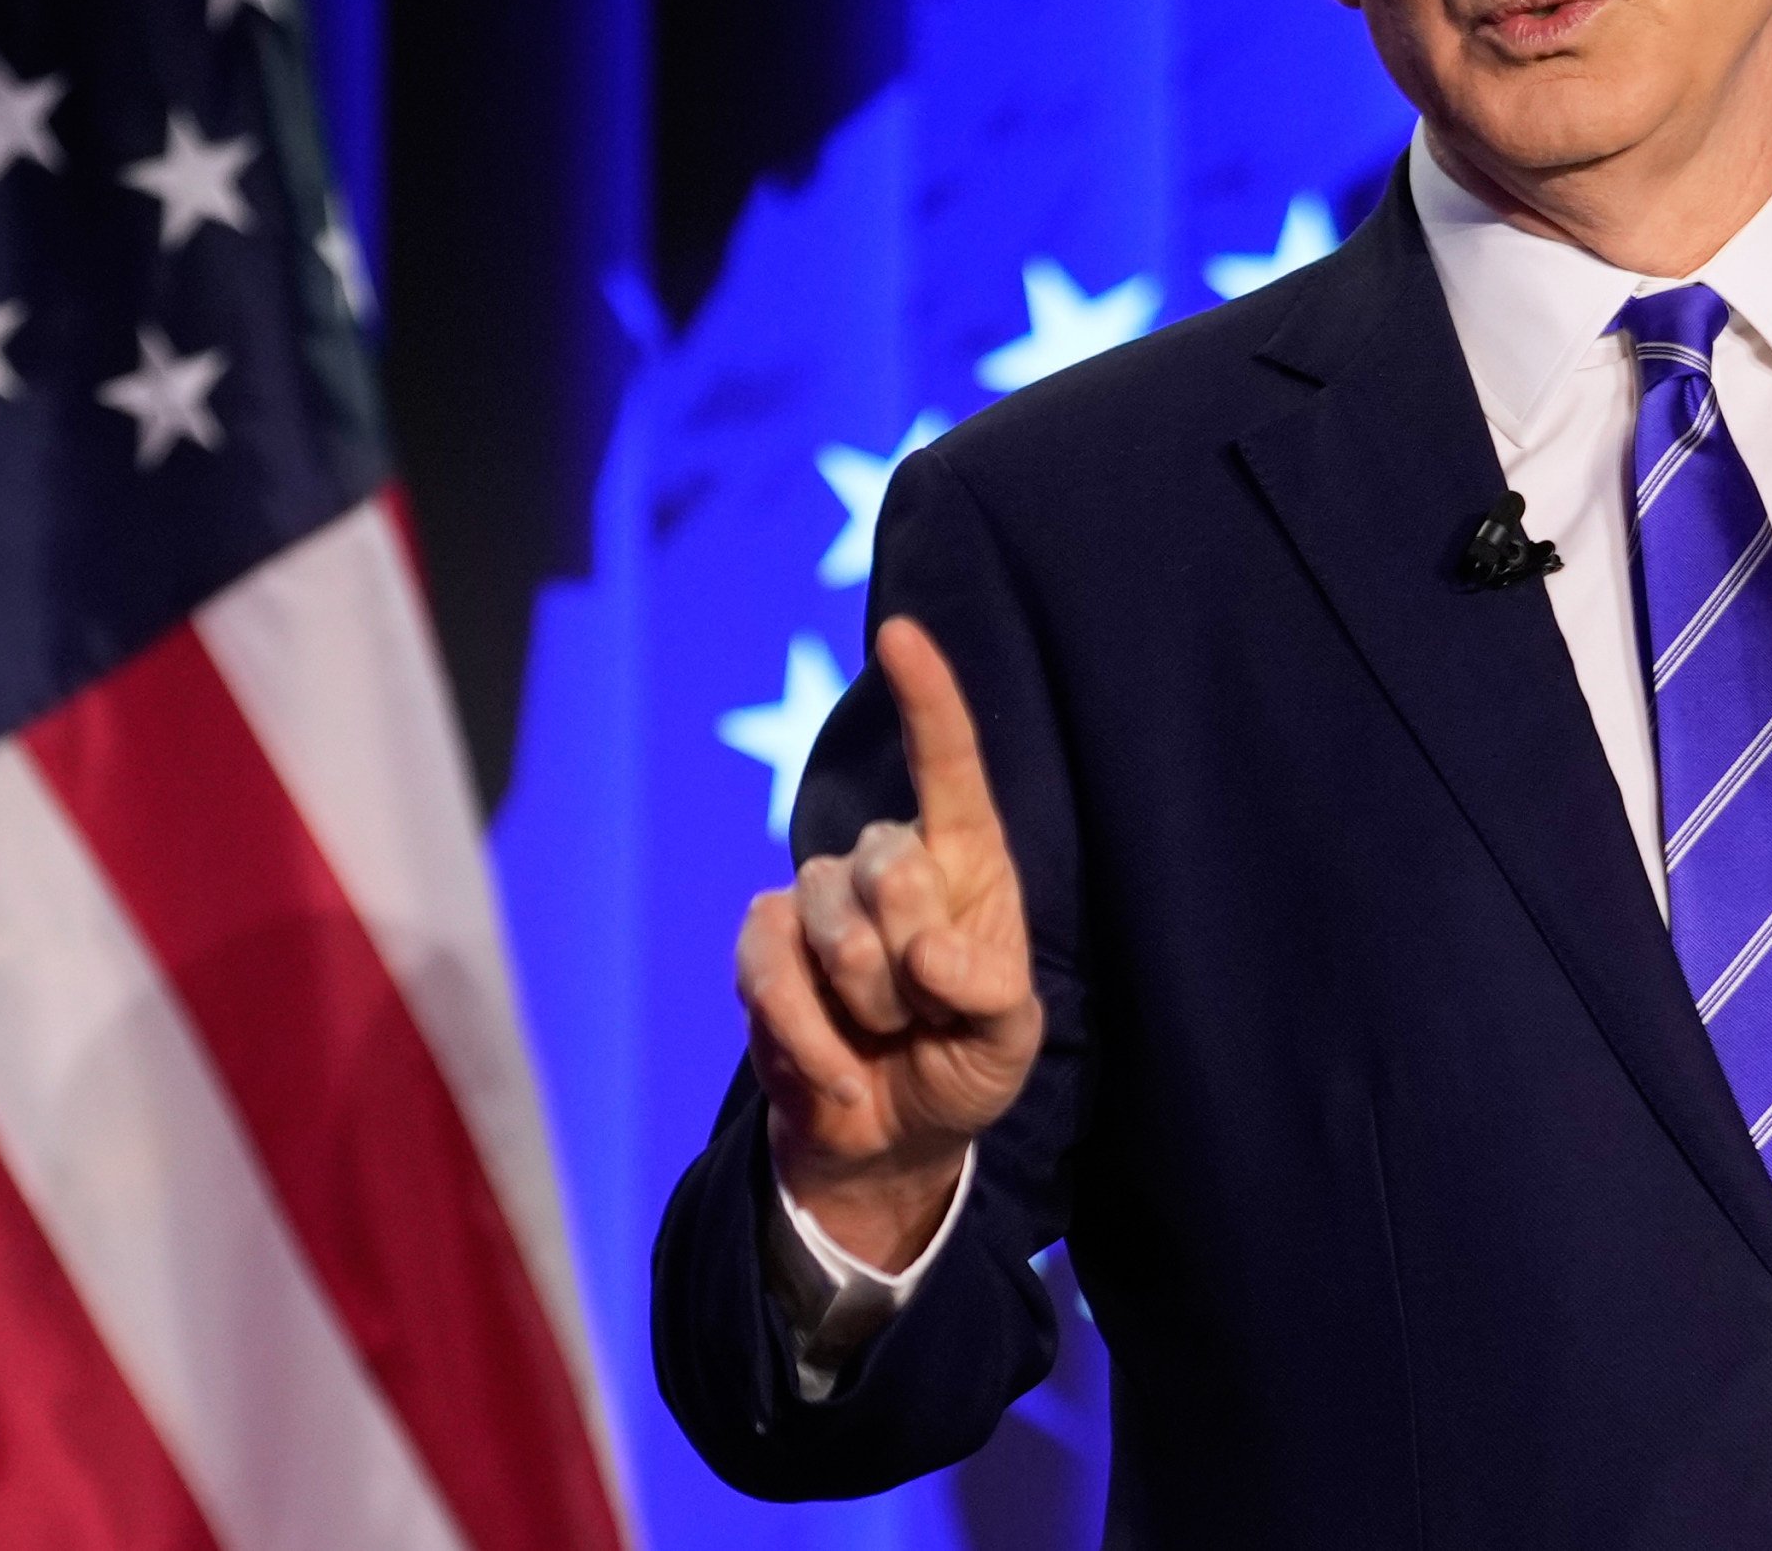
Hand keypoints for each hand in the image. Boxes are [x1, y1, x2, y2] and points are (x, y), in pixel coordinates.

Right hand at [736, 615, 1044, 1270]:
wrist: (890, 1137)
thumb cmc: (962, 1066)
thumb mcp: (1008, 1040)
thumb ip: (989, 989)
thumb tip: (928, 952)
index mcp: (967, 861)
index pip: (947, 764)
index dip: (926, 697)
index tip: (901, 633)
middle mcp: (890, 862)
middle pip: (891, 866)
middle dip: (912, 962)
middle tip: (927, 1017)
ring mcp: (819, 900)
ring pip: (832, 922)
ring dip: (866, 1004)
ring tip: (886, 1038)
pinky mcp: (763, 945)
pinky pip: (770, 970)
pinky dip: (809, 1034)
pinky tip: (842, 1073)